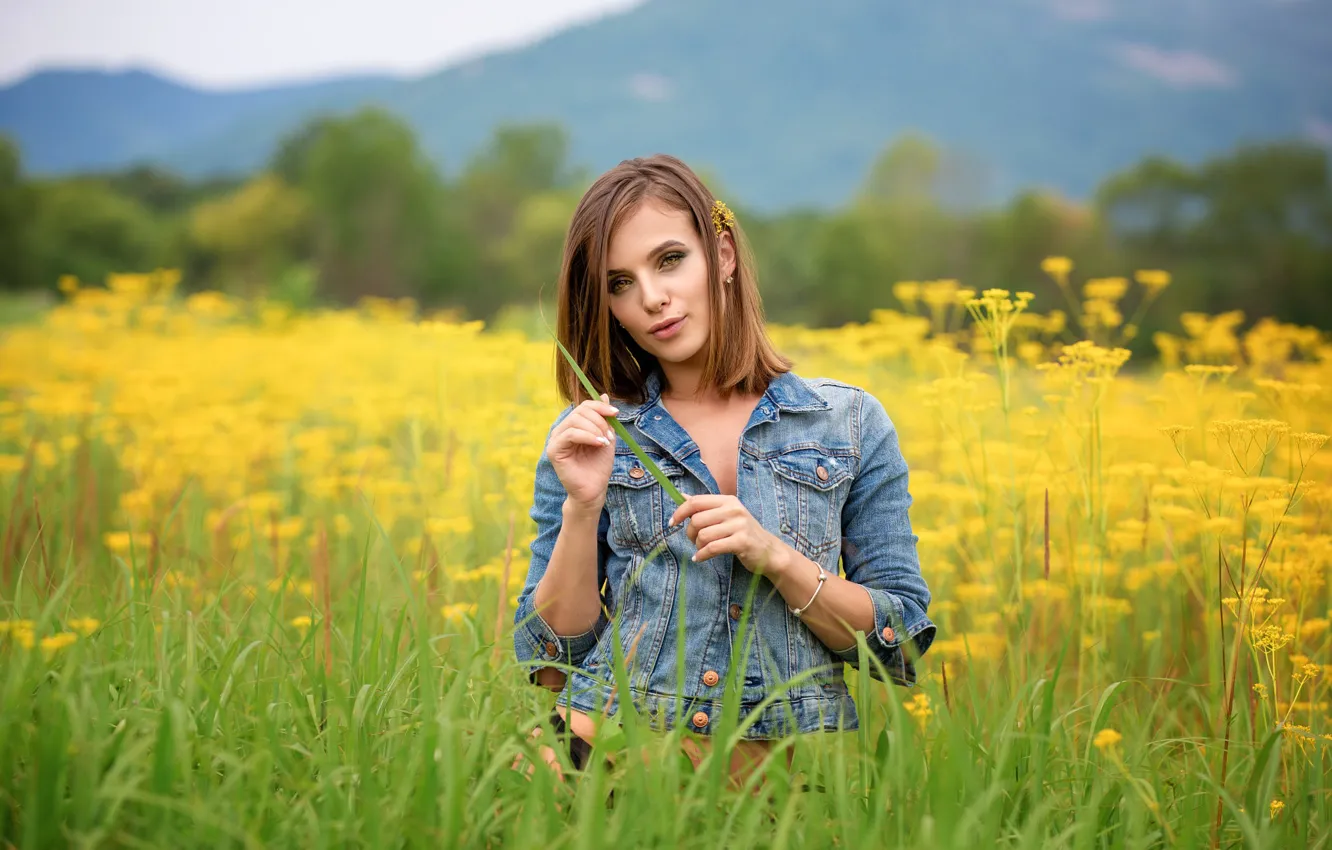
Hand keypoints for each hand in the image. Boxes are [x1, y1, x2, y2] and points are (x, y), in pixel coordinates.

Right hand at [548, 393, 618, 508]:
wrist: (594, 490)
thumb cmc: (599, 466)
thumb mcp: (606, 438)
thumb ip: (605, 419)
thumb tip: (604, 394)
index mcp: (574, 426)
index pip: (584, 406)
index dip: (600, 406)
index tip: (616, 413)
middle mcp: (562, 430)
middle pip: (580, 410)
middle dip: (599, 419)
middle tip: (609, 435)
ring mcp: (556, 439)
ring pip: (575, 420)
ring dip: (595, 428)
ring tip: (605, 442)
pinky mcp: (554, 450)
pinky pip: (570, 434)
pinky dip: (587, 436)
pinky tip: (599, 444)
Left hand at [669, 495, 785, 573]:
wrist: (769, 550)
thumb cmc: (743, 532)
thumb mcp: (726, 515)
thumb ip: (705, 506)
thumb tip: (682, 496)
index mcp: (728, 500)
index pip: (696, 502)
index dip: (680, 512)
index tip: (672, 523)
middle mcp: (734, 510)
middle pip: (697, 520)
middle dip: (690, 534)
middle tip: (694, 541)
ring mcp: (739, 525)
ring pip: (703, 535)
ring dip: (697, 546)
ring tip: (702, 549)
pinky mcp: (741, 542)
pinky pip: (712, 548)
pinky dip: (702, 555)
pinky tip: (700, 558)